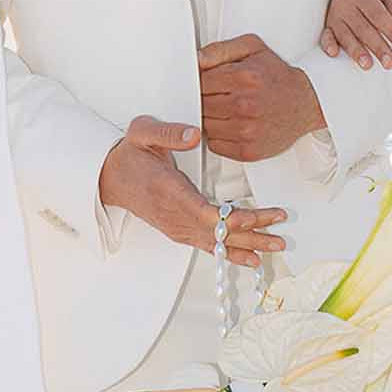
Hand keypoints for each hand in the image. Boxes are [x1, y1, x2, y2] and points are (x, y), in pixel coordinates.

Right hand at [98, 116, 287, 268]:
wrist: (110, 179)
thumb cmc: (129, 155)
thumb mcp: (142, 133)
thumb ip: (168, 132)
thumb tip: (194, 135)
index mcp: (171, 192)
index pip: (209, 214)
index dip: (237, 219)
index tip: (260, 216)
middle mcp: (177, 216)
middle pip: (221, 233)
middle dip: (253, 235)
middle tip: (281, 236)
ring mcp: (179, 228)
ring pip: (219, 243)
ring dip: (249, 246)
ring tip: (275, 247)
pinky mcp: (181, 232)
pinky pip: (210, 247)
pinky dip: (232, 254)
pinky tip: (252, 259)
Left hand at [198, 34, 323, 162]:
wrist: (306, 103)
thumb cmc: (278, 77)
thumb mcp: (252, 48)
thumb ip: (221, 49)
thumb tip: (196, 60)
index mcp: (244, 78)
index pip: (201, 82)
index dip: (203, 82)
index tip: (214, 83)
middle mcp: (245, 105)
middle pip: (202, 105)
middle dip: (208, 99)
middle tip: (223, 96)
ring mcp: (246, 131)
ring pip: (206, 126)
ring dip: (212, 119)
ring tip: (229, 110)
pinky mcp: (248, 150)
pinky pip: (216, 145)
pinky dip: (219, 137)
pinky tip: (233, 125)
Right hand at [320, 0, 391, 71]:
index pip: (378, 15)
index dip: (391, 31)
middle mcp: (346, 3)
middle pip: (363, 28)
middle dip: (377, 47)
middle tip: (389, 63)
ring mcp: (335, 13)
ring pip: (345, 34)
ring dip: (356, 51)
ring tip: (367, 65)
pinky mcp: (328, 22)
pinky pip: (326, 35)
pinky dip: (328, 44)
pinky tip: (334, 53)